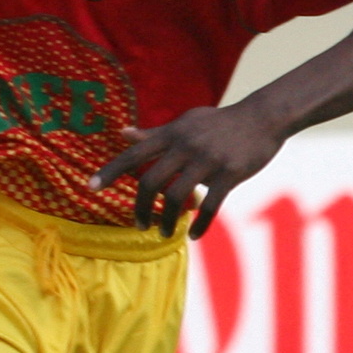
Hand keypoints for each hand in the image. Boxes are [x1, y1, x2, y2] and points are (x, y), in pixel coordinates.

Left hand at [88, 102, 282, 237]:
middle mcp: (185, 147)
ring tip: (163, 232)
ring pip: (177, 196)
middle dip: (140, 207)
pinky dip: (200, 223)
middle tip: (138, 224)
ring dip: (166, 219)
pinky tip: (194, 235)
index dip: (111, 170)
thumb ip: (154, 133)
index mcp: (171, 134)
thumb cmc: (218, 122)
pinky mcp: (230, 174)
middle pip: (151, 181)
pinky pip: (211, 204)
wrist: (262, 117)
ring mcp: (208, 161)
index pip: (133, 154)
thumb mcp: (184, 122)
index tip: (90, 187)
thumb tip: (123, 133)